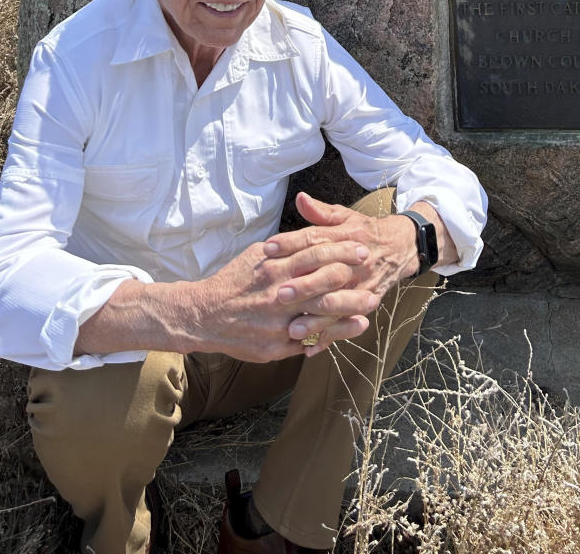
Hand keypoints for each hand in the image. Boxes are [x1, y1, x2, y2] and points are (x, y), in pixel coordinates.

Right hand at [75, 234, 378, 363]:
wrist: (204, 316)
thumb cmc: (235, 280)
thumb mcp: (258, 253)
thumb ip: (286, 246)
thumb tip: (314, 232)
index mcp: (273, 267)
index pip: (315, 253)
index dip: (341, 249)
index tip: (362, 245)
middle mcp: (277, 294)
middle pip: (323, 282)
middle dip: (351, 276)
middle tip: (374, 269)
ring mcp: (278, 323)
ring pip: (320, 314)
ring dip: (348, 309)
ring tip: (371, 302)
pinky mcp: (276, 346)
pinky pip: (309, 341)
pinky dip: (331, 335)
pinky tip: (350, 329)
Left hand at [262, 192, 453, 354]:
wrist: (400, 247)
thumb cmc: (364, 231)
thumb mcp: (345, 217)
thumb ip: (321, 212)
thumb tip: (300, 198)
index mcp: (347, 236)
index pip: (316, 239)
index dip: (291, 242)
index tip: (268, 248)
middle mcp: (355, 262)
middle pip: (327, 274)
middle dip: (304, 286)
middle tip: (278, 294)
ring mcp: (363, 285)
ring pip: (338, 305)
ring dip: (316, 319)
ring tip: (292, 329)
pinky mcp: (368, 302)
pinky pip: (347, 323)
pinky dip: (330, 338)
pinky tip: (310, 348)